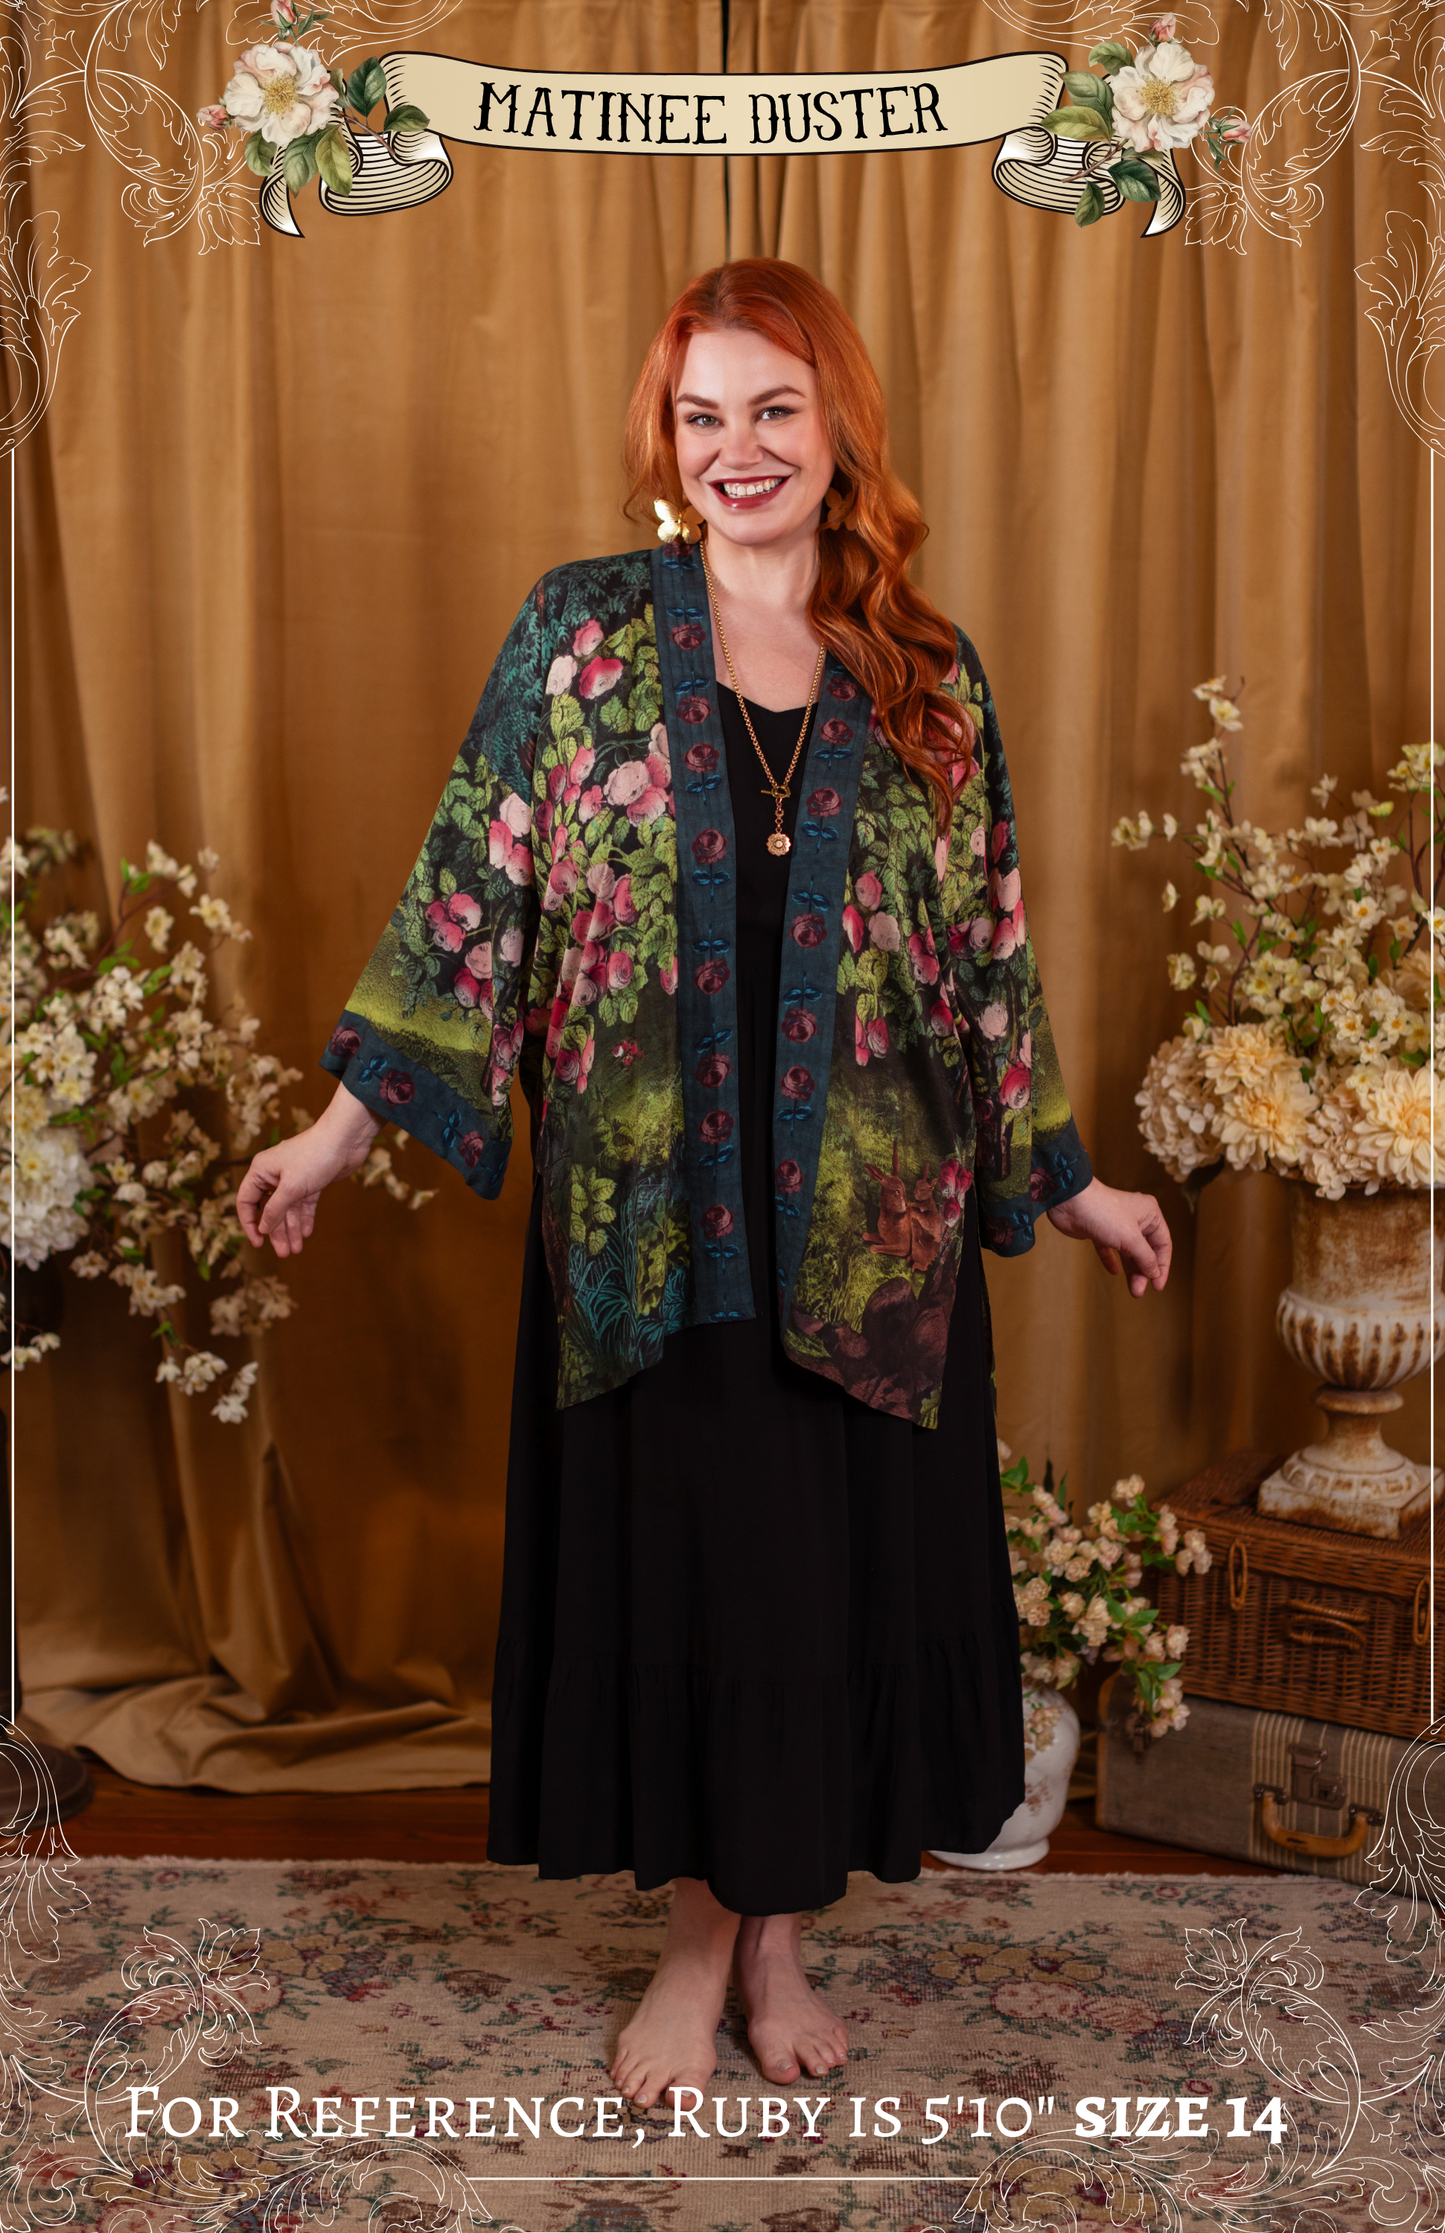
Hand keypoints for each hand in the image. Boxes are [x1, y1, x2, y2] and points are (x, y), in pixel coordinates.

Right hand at [237, 1082, 381, 1258]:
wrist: (346, 1139)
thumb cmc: (315, 1156)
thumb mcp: (291, 1188)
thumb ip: (275, 1210)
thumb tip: (263, 1228)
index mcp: (261, 1170)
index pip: (246, 1201)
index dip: (250, 1224)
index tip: (258, 1243)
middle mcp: (274, 1174)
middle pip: (270, 1209)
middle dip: (276, 1231)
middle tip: (284, 1253)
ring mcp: (294, 1178)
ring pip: (288, 1209)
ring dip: (291, 1229)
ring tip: (296, 1249)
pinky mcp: (312, 1181)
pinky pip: (304, 1204)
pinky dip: (304, 1218)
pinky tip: (306, 1233)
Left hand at [1045, 1176, 1171, 1297]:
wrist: (1069, 1202)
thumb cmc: (1103, 1213)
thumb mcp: (1131, 1239)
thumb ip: (1145, 1258)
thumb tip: (1154, 1273)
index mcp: (1150, 1214)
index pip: (1163, 1244)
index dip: (1163, 1267)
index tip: (1158, 1287)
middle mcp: (1136, 1217)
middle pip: (1146, 1250)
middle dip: (1144, 1272)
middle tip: (1138, 1292)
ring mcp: (1117, 1223)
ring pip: (1129, 1252)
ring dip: (1131, 1271)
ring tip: (1133, 1290)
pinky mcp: (1099, 1230)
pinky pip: (1109, 1248)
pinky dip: (1112, 1260)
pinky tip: (1113, 1272)